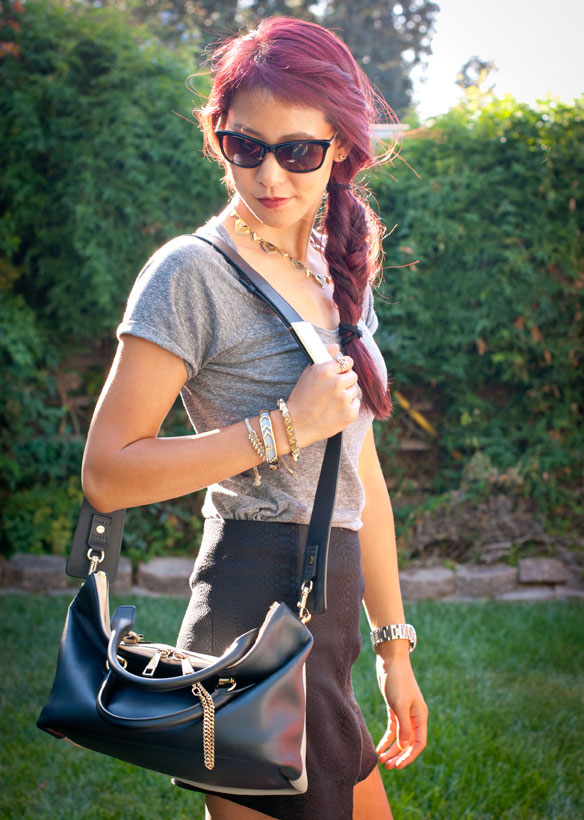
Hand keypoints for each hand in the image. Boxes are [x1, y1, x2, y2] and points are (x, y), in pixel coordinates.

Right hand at [286, 344, 360, 447]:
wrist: (296, 424)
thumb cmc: (300, 398)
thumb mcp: (307, 373)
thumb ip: (323, 357)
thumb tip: (337, 346)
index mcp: (325, 370)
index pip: (347, 361)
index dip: (343, 367)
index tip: (339, 373)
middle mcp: (336, 383)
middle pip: (353, 376)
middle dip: (345, 381)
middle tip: (333, 390)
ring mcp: (344, 399)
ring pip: (355, 390)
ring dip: (346, 394)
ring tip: (331, 402)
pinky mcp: (350, 413)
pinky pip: (356, 404)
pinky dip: (348, 407)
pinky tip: (335, 410)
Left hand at [375, 649, 427, 769]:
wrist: (390, 660)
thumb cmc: (397, 681)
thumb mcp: (400, 705)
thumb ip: (404, 727)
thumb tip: (406, 746)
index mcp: (420, 716)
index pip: (418, 743)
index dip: (409, 756)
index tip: (398, 766)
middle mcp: (414, 716)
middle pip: (408, 742)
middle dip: (399, 755)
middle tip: (387, 767)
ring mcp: (404, 712)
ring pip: (399, 737)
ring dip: (391, 749)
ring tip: (381, 761)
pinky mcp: (394, 708)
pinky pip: (393, 729)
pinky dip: (387, 739)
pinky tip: (379, 748)